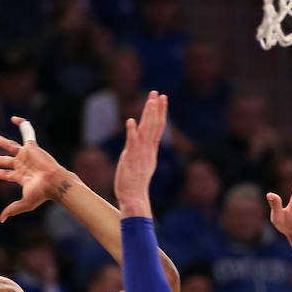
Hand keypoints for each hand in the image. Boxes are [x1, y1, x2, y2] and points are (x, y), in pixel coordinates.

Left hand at [0, 119, 67, 222]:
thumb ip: (12, 209)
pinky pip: (27, 132)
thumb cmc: (41, 193)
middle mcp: (23, 165)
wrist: (54, 182)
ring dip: (3, 142)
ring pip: (12, 147)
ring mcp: (27, 155)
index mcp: (21, 177)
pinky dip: (22, 125)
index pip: (7, 175)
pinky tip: (15, 119)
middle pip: (8, 160)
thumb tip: (1, 220)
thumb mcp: (24, 203)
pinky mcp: (32, 147)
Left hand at [114, 91, 166, 215]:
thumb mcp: (142, 168)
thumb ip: (144, 156)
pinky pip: (132, 143)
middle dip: (156, 109)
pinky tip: (130, 121)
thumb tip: (147, 149)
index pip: (158, 128)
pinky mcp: (130, 159)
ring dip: (148, 115)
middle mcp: (147, 150)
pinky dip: (132, 132)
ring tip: (150, 100)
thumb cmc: (135, 186)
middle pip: (154, 126)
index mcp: (151, 151)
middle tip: (158, 93)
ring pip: (146, 130)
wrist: (133, 199)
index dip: (160, 113)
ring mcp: (140, 154)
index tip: (162, 99)